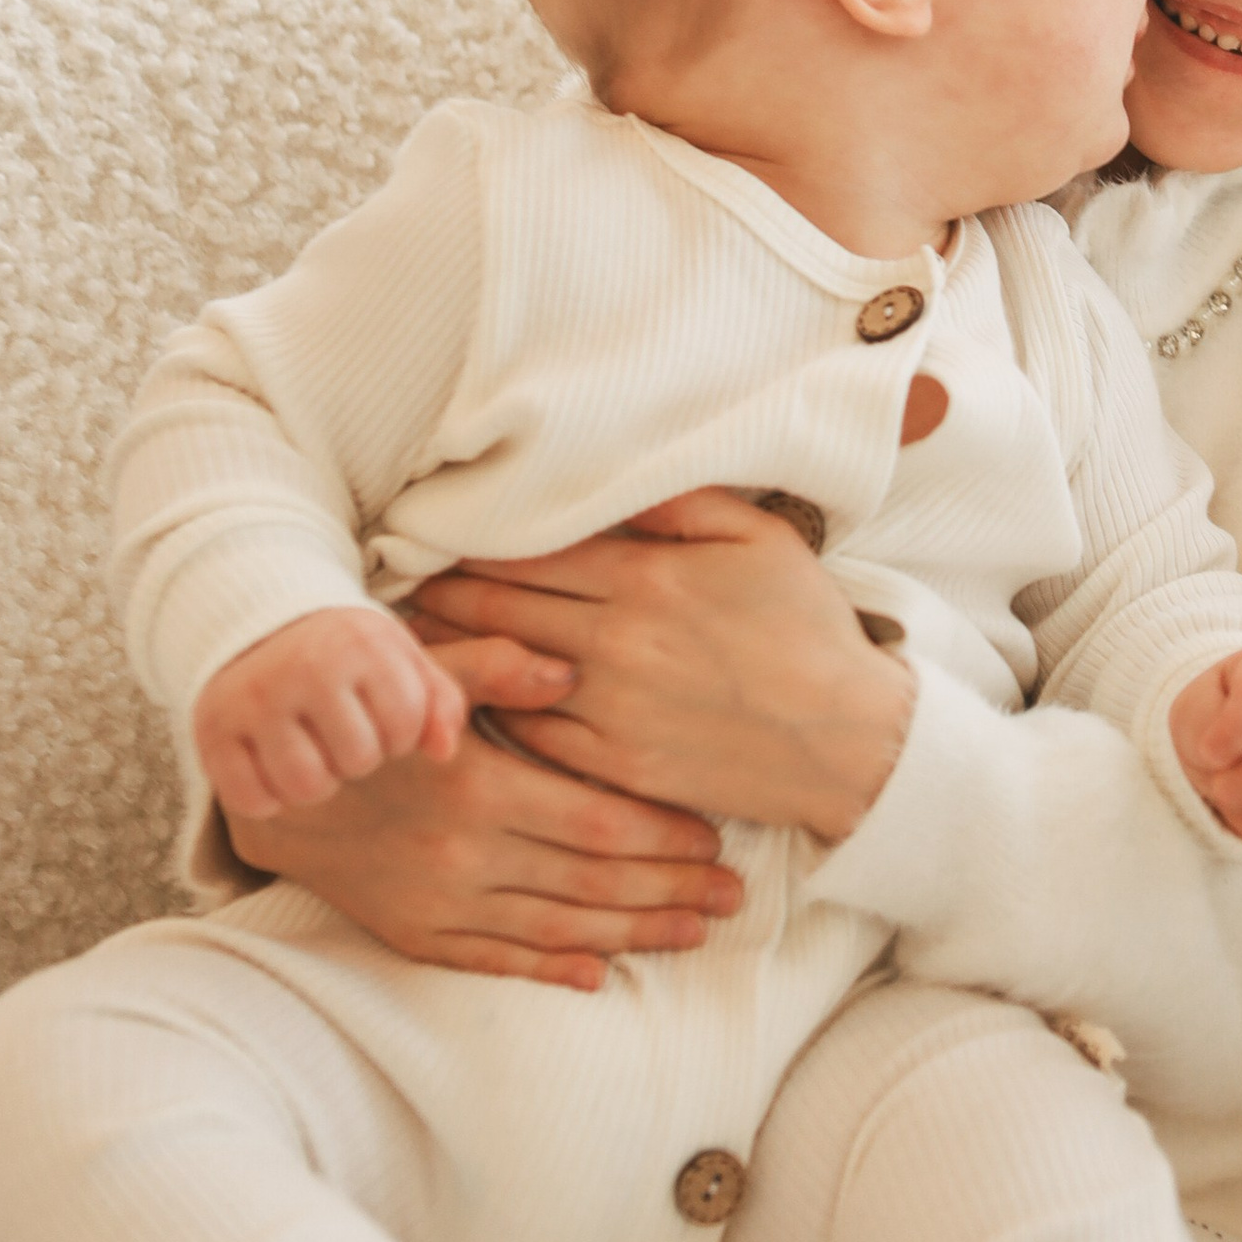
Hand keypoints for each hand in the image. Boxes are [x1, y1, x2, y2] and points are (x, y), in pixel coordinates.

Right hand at [194, 607, 464, 829]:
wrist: (259, 627)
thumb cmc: (346, 655)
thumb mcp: (400, 659)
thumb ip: (441, 701)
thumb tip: (444, 752)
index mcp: (360, 644)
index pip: (405, 727)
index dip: (400, 735)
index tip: (380, 716)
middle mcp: (303, 667)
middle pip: (357, 760)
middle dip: (358, 757)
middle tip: (341, 733)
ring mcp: (253, 699)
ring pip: (305, 785)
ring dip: (316, 781)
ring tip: (313, 752)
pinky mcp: (212, 729)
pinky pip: (251, 799)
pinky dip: (266, 796)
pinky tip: (273, 765)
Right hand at [220, 630, 746, 993]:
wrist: (274, 784)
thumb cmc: (363, 713)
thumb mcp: (419, 670)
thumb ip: (494, 664)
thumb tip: (570, 667)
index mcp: (480, 785)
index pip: (598, 823)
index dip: (665, 836)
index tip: (715, 838)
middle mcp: (466, 853)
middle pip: (594, 884)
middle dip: (672, 890)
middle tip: (734, 896)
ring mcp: (441, 901)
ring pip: (557, 930)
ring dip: (632, 935)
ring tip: (694, 932)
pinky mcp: (415, 932)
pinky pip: (495, 960)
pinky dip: (550, 971)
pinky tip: (599, 975)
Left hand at [406, 491, 915, 842]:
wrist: (847, 740)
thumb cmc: (807, 629)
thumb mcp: (760, 539)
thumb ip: (681, 503)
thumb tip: (610, 475)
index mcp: (647, 576)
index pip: (527, 547)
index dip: (467, 537)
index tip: (424, 527)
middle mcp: (617, 641)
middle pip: (496, 605)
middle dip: (439, 588)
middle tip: (394, 578)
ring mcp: (611, 709)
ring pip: (501, 672)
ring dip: (450, 652)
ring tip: (409, 636)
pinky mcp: (614, 766)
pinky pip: (530, 735)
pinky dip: (494, 711)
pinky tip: (471, 698)